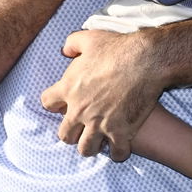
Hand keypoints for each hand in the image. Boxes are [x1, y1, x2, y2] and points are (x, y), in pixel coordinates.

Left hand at [40, 28, 167, 160]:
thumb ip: (72, 44)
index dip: (54, 103)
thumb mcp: (89, 38)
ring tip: (98, 142)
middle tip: (80, 128)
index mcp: (68, 88)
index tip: (62, 103)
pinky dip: (118, 153)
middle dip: (71, 133)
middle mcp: (80, 110)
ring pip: (86, 149)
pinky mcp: (121, 132)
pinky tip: (120, 147)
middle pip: (64, 134)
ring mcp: (99, 124)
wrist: (145, 60)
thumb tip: (65, 51)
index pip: (47, 102)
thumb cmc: (117, 48)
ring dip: (90, 146)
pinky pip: (116, 153)